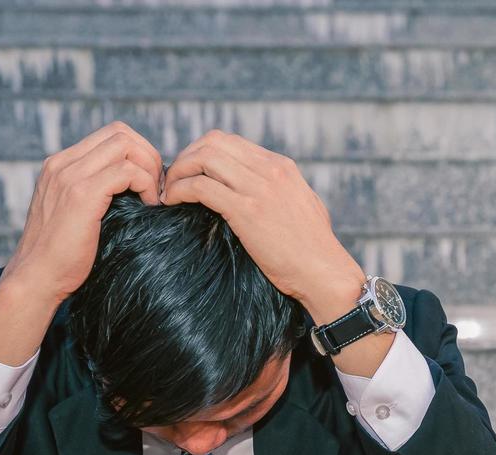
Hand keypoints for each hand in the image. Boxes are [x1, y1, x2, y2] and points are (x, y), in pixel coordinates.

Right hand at [0, 121, 163, 305]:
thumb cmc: (63, 256)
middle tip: (157, 189)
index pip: (111, 135)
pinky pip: (127, 171)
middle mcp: (62, 163)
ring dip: (150, 169)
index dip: (140, 153)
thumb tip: (135, 188)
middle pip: (121, 133)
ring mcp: (69, 176)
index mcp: (61, 165)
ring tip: (153, 199)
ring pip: (126, 145)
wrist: (37, 278)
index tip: (150, 183)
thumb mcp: (78, 215)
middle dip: (149, 156)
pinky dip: (146, 185)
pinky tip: (148, 207)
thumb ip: (96, 194)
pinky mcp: (81, 195)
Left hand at [159, 129, 365, 322]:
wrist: (325, 273)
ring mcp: (259, 189)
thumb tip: (263, 192)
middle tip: (173, 180)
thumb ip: (281, 192)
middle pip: (212, 142)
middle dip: (185, 157)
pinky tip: (173, 203)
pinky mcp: (247, 211)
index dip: (201, 153)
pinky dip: (181, 191)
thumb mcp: (303, 206)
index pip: (230, 142)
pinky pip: (201, 187)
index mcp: (281, 166)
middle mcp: (270, 170)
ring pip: (203, 158)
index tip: (190, 173)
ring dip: (179, 172)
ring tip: (170, 192)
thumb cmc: (315, 250)